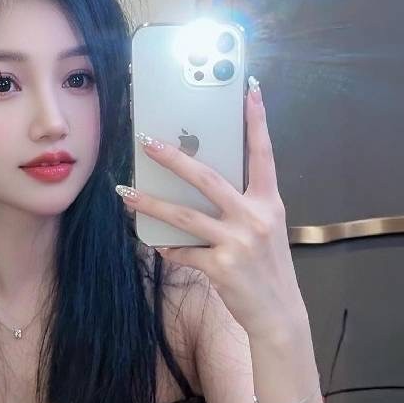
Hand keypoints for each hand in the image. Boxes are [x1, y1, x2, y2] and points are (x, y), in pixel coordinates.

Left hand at [122, 77, 306, 340]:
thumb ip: (240, 208)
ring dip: (150, 203)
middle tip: (147, 142)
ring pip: (184, 216)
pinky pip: (182, 252)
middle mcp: (255, 217)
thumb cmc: (267, 269)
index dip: (257, 120)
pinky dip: (166, 248)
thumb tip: (201, 189)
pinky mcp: (221, 267)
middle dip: (174, 158)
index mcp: (269, 203)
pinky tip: (155, 244)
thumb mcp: (264, 231)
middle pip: (208, 178)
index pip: (263, 153)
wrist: (278, 314)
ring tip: (124, 193)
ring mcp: (238, 242)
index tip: (249, 88)